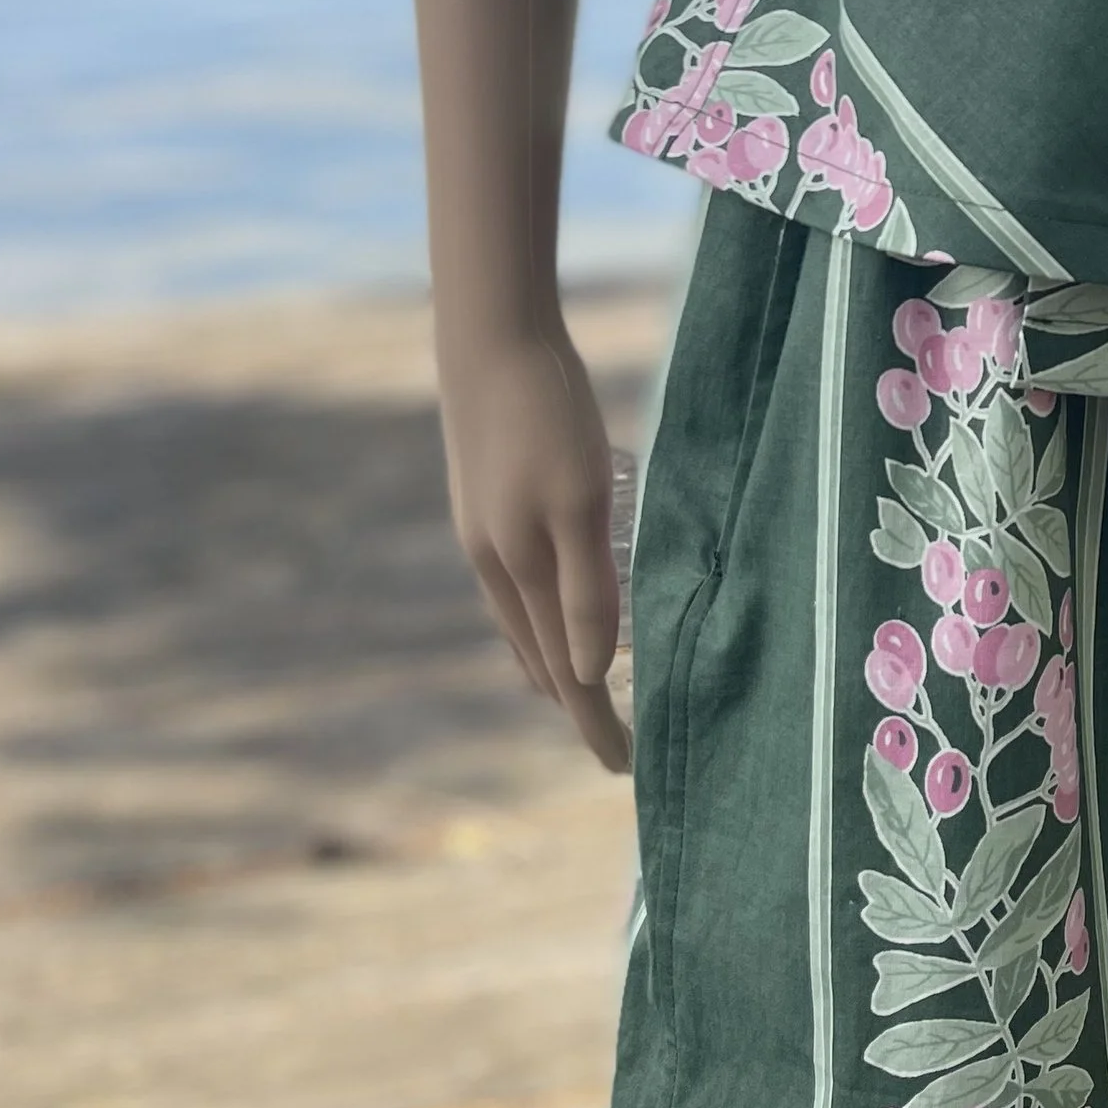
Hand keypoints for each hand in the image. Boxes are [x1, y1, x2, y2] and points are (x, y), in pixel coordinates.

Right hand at [438, 322, 631, 771]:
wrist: (489, 338)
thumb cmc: (546, 416)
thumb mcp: (578, 502)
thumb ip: (583, 589)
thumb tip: (587, 673)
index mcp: (520, 570)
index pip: (564, 672)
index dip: (592, 722)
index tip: (624, 769)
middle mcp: (494, 563)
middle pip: (539, 658)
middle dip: (575, 704)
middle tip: (613, 744)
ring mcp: (484, 532)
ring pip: (521, 623)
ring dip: (555, 664)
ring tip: (585, 693)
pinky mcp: (485, 502)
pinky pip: (514, 585)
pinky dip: (539, 617)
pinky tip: (553, 605)